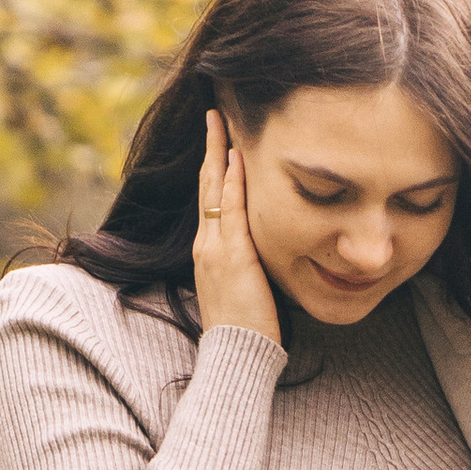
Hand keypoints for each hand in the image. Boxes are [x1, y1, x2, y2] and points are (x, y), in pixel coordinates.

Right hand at [193, 108, 279, 344]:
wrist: (235, 356)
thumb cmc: (244, 332)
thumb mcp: (244, 291)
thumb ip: (249, 268)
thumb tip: (264, 257)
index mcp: (209, 252)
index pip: (211, 199)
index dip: (215, 168)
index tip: (222, 140)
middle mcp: (206, 245)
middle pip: (207, 185)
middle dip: (211, 148)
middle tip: (215, 113)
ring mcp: (216, 249)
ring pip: (215, 190)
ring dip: (219, 153)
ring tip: (222, 121)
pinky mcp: (232, 257)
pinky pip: (230, 211)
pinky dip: (231, 183)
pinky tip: (236, 158)